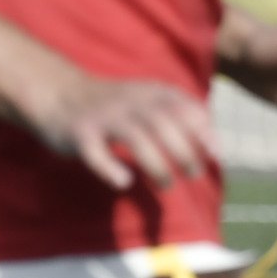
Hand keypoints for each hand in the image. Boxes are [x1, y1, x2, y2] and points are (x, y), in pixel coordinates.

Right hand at [25, 69, 221, 191]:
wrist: (59, 93)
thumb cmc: (115, 106)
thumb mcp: (149, 100)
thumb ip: (180, 116)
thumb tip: (217, 147)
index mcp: (150, 93)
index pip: (183, 106)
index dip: (203, 130)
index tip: (215, 155)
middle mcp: (129, 101)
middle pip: (163, 123)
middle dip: (183, 150)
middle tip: (193, 174)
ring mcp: (103, 117)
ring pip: (135, 138)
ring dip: (156, 164)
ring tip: (166, 184)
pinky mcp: (79, 134)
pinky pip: (95, 152)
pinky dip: (110, 168)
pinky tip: (124, 181)